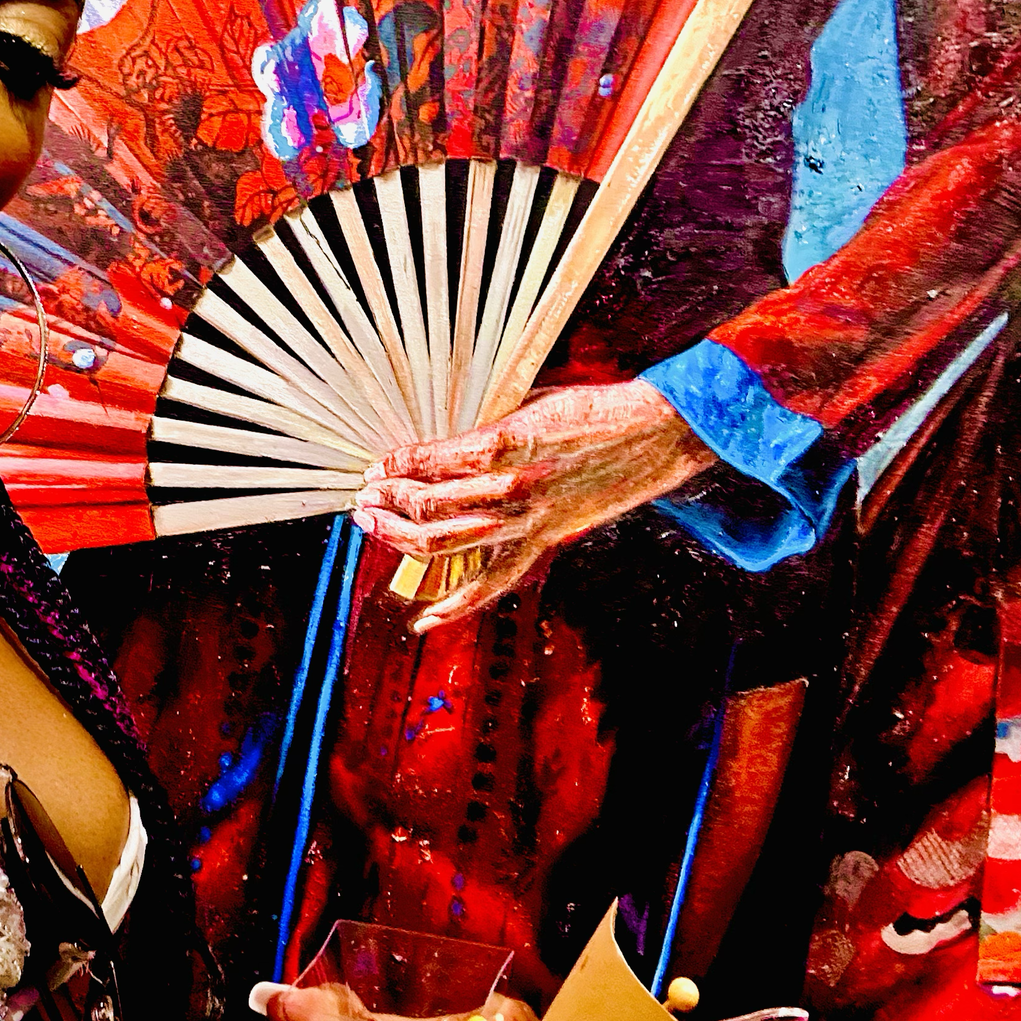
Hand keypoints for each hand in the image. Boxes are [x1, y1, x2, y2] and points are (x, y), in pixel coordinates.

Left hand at [353, 380, 714, 632]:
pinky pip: (492, 582)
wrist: (655, 433)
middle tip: (365, 497)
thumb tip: (445, 439)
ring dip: (402, 537)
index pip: (429, 460)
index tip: (375, 467)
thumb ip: (486, 426)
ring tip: (374, 527)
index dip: (394, 465)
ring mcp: (527, 519)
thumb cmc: (594, 408)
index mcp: (504, 442)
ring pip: (447, 542)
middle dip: (387, 501)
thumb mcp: (530, 401)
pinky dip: (456, 605)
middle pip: (429, 504)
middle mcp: (510, 486)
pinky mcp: (544, 539)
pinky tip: (424, 619)